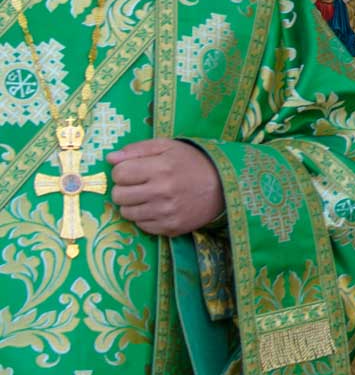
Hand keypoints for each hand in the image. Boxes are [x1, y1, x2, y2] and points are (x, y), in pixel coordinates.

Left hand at [107, 139, 224, 236]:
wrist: (224, 186)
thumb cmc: (193, 162)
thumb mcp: (169, 146)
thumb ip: (138, 149)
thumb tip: (110, 158)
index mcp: (161, 167)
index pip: (119, 173)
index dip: (123, 170)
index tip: (134, 170)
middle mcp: (162, 191)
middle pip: (118, 195)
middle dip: (124, 188)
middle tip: (139, 184)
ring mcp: (165, 212)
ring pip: (126, 213)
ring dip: (133, 204)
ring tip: (149, 196)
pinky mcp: (170, 228)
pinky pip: (141, 225)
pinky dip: (145, 217)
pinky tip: (158, 207)